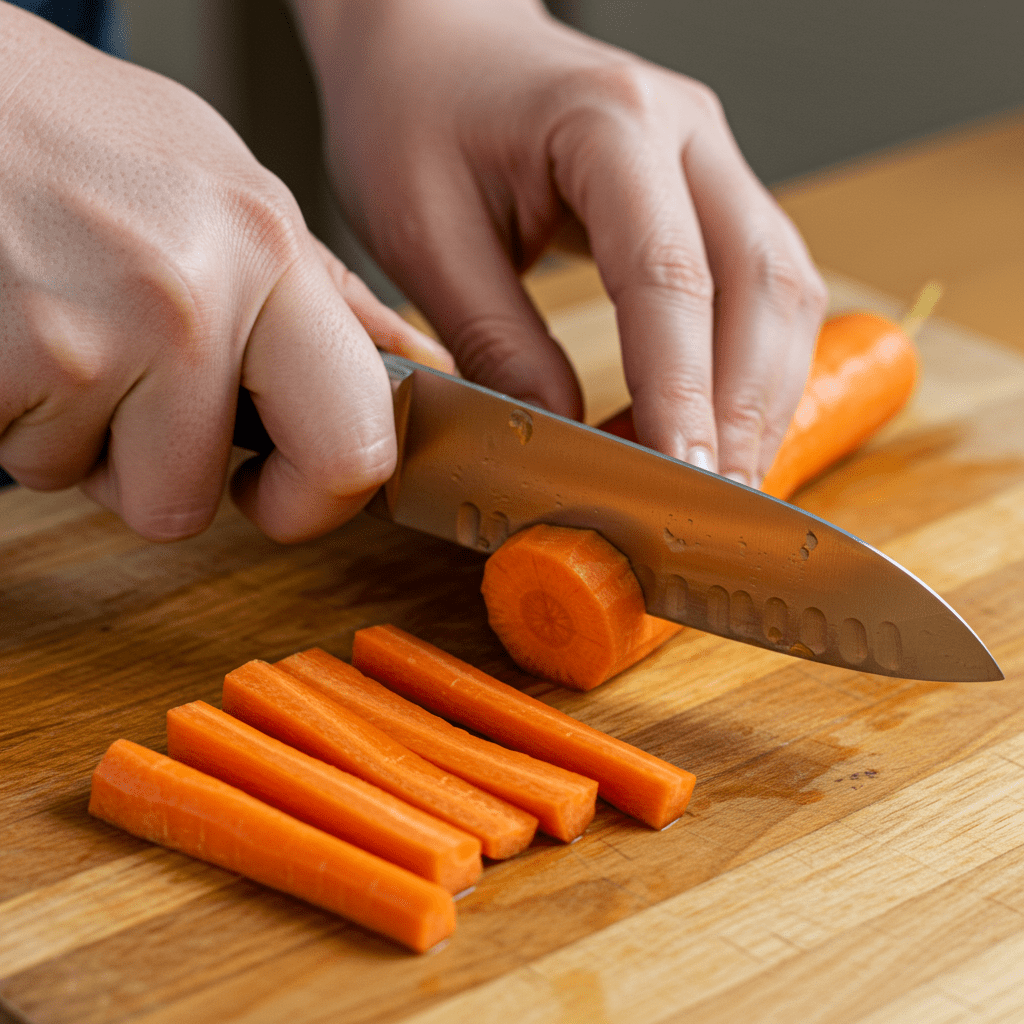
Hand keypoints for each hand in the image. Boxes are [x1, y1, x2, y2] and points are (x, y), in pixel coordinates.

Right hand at [0, 3, 450, 541]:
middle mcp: (189, 301)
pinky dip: (23, 422)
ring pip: (100, 487)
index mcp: (268, 254)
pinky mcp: (2, 369)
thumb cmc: (75, 132)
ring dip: (86, 440)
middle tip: (147, 418)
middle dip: (172, 487)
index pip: (352, 446)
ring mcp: (86, 340)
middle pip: (194, 505)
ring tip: (66, 335)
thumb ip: (325, 293)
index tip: (285, 489)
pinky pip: (28, 463)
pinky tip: (20, 339)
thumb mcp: (226, 186)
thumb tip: (411, 363)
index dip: (317, 500)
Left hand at [295, 0, 826, 485]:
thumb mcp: (424, 234)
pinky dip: (750, 369)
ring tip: (718, 482)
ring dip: (761, 396)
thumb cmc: (414, 117)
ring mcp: (711, 160)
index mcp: (608, 123)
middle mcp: (687, 132)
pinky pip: (762, 290)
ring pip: (782, 291)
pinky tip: (717, 424)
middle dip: (744, 408)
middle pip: (761, 285)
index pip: (668, 275)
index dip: (681, 389)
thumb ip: (496, 340)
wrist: (436, 43)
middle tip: (714, 505)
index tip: (682, 477)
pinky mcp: (710, 194)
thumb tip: (563, 438)